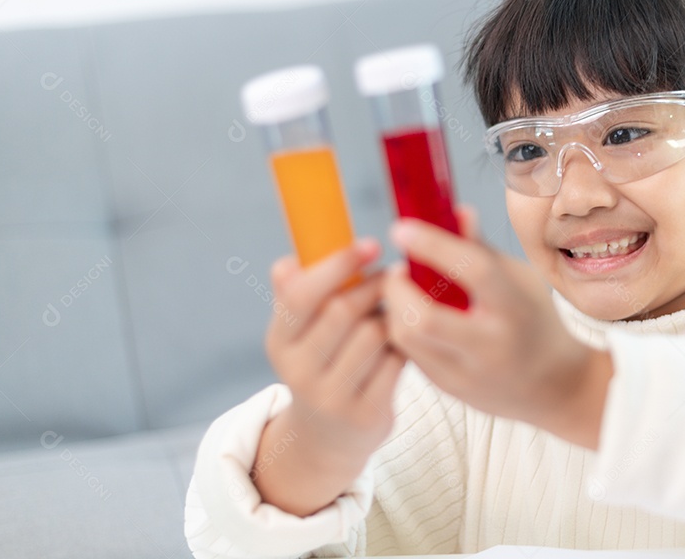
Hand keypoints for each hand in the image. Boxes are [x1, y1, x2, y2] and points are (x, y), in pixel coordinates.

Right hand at [253, 240, 405, 515]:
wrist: (326, 441)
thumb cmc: (320, 365)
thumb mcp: (298, 336)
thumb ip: (296, 296)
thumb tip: (287, 263)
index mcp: (279, 342)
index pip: (300, 295)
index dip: (337, 265)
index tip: (370, 244)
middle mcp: (298, 372)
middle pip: (342, 311)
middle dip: (375, 286)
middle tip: (396, 273)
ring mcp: (332, 398)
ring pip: (374, 335)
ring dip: (393, 315)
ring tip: (398, 310)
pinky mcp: (366, 415)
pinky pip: (396, 363)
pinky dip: (405, 345)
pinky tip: (406, 341)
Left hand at [383, 208, 612, 448]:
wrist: (556, 387)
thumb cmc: (536, 322)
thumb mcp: (520, 280)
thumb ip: (481, 249)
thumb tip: (454, 212)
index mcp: (515, 307)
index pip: (472, 270)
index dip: (433, 245)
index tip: (402, 228)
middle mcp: (490, 345)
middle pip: (423, 317)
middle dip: (397, 287)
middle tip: (397, 269)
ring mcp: (468, 373)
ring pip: (406, 339)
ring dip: (394, 307)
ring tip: (404, 291)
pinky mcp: (450, 388)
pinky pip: (409, 356)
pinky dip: (402, 329)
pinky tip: (412, 315)